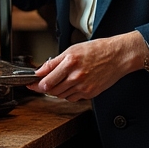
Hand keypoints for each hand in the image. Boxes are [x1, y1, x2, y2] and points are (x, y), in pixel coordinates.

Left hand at [27, 31, 148, 100]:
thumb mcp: (73, 49)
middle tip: (42, 84)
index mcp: (70, 61)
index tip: (30, 84)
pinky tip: (71, 85)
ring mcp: (83, 86)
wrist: (118, 56)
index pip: (46, 78)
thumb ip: (55, 62)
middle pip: (51, 89)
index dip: (35, 83)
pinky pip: (72, 98)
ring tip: (60, 81)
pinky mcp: (89, 93)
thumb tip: (41, 71)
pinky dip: (68, 94)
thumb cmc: (98, 50)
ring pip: (60, 95)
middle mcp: (76, 75)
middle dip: (44, 88)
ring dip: (56, 90)